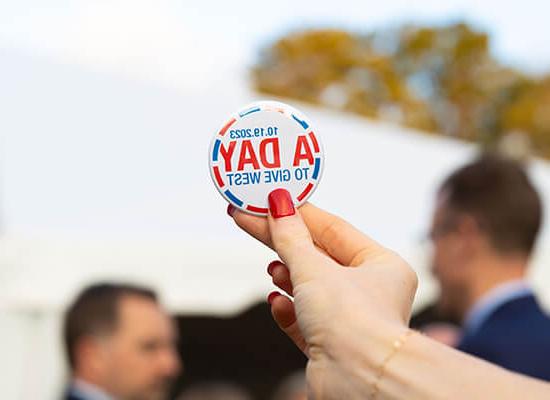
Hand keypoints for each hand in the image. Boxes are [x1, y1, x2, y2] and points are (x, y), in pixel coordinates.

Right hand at [228, 189, 417, 397]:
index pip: (332, 228)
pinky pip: (306, 318)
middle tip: (248, 220)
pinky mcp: (332, 344)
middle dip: (282, 240)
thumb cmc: (351, 322)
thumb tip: (278, 203)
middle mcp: (370, 291)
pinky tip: (277, 302)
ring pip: (311, 287)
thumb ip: (291, 237)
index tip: (269, 200)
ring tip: (273, 268)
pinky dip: (289, 308)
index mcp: (381, 265)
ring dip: (288, 275)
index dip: (297, 213)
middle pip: (317, 255)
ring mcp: (350, 319)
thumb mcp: (314, 269)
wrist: (357, 383)